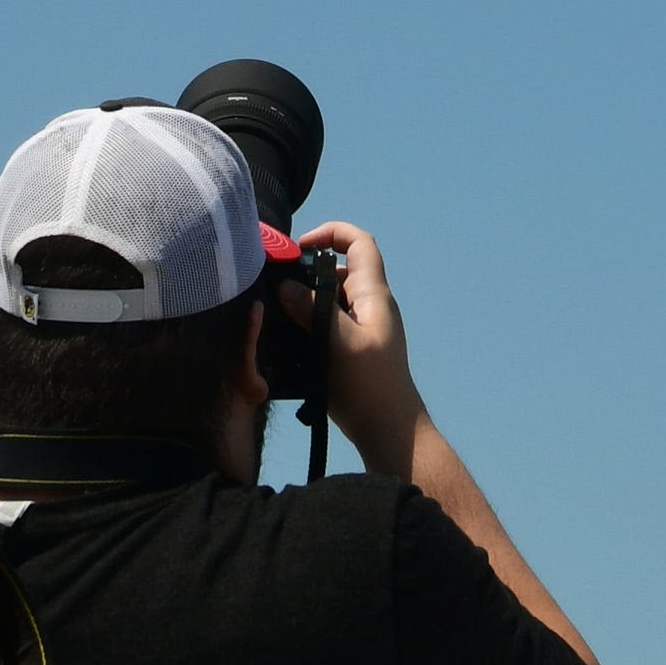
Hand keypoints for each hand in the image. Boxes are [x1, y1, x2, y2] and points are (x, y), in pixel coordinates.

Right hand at [281, 219, 424, 474]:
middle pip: (338, 271)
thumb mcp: (341, 344)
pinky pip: (326, 325)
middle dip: (307, 273)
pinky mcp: (350, 352)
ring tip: (276, 315)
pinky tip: (286, 342)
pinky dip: (306, 326)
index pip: (360, 244)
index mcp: (373, 295)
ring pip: (328, 300)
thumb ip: (314, 312)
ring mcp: (360, 330)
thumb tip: (286, 286)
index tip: (300, 246)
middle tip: (276, 288)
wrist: (389, 431)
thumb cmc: (370, 385)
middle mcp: (368, 307)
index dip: (332, 233)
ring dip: (303, 303)